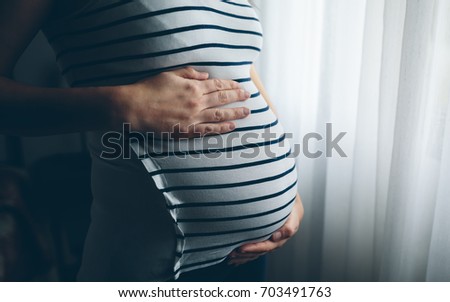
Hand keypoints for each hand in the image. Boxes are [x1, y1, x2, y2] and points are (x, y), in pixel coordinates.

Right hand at [113, 67, 250, 137]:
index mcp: (193, 86)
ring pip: (220, 115)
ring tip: (247, 112)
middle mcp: (197, 102)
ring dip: (235, 113)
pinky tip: (232, 126)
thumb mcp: (169, 74)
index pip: (218, 85)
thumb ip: (189, 73)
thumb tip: (206, 75)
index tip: (240, 86)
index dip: (231, 86)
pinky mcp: (187, 130)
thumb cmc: (149, 89)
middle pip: (223, 99)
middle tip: (248, 97)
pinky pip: (209, 130)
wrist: (135, 108)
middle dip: (238, 97)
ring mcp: (194, 117)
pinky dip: (222, 128)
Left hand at [227, 193, 303, 265]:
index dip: (253, 248)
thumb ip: (289, 227)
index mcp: (281, 238)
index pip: (266, 246)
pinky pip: (253, 250)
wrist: (293, 207)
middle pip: (258, 251)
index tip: (241, 248)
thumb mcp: (293, 216)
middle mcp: (274, 242)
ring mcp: (269, 241)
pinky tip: (235, 259)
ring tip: (230, 258)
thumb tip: (275, 237)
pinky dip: (244, 255)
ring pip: (255, 252)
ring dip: (243, 256)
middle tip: (231, 254)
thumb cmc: (291, 209)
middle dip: (245, 254)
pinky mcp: (263, 239)